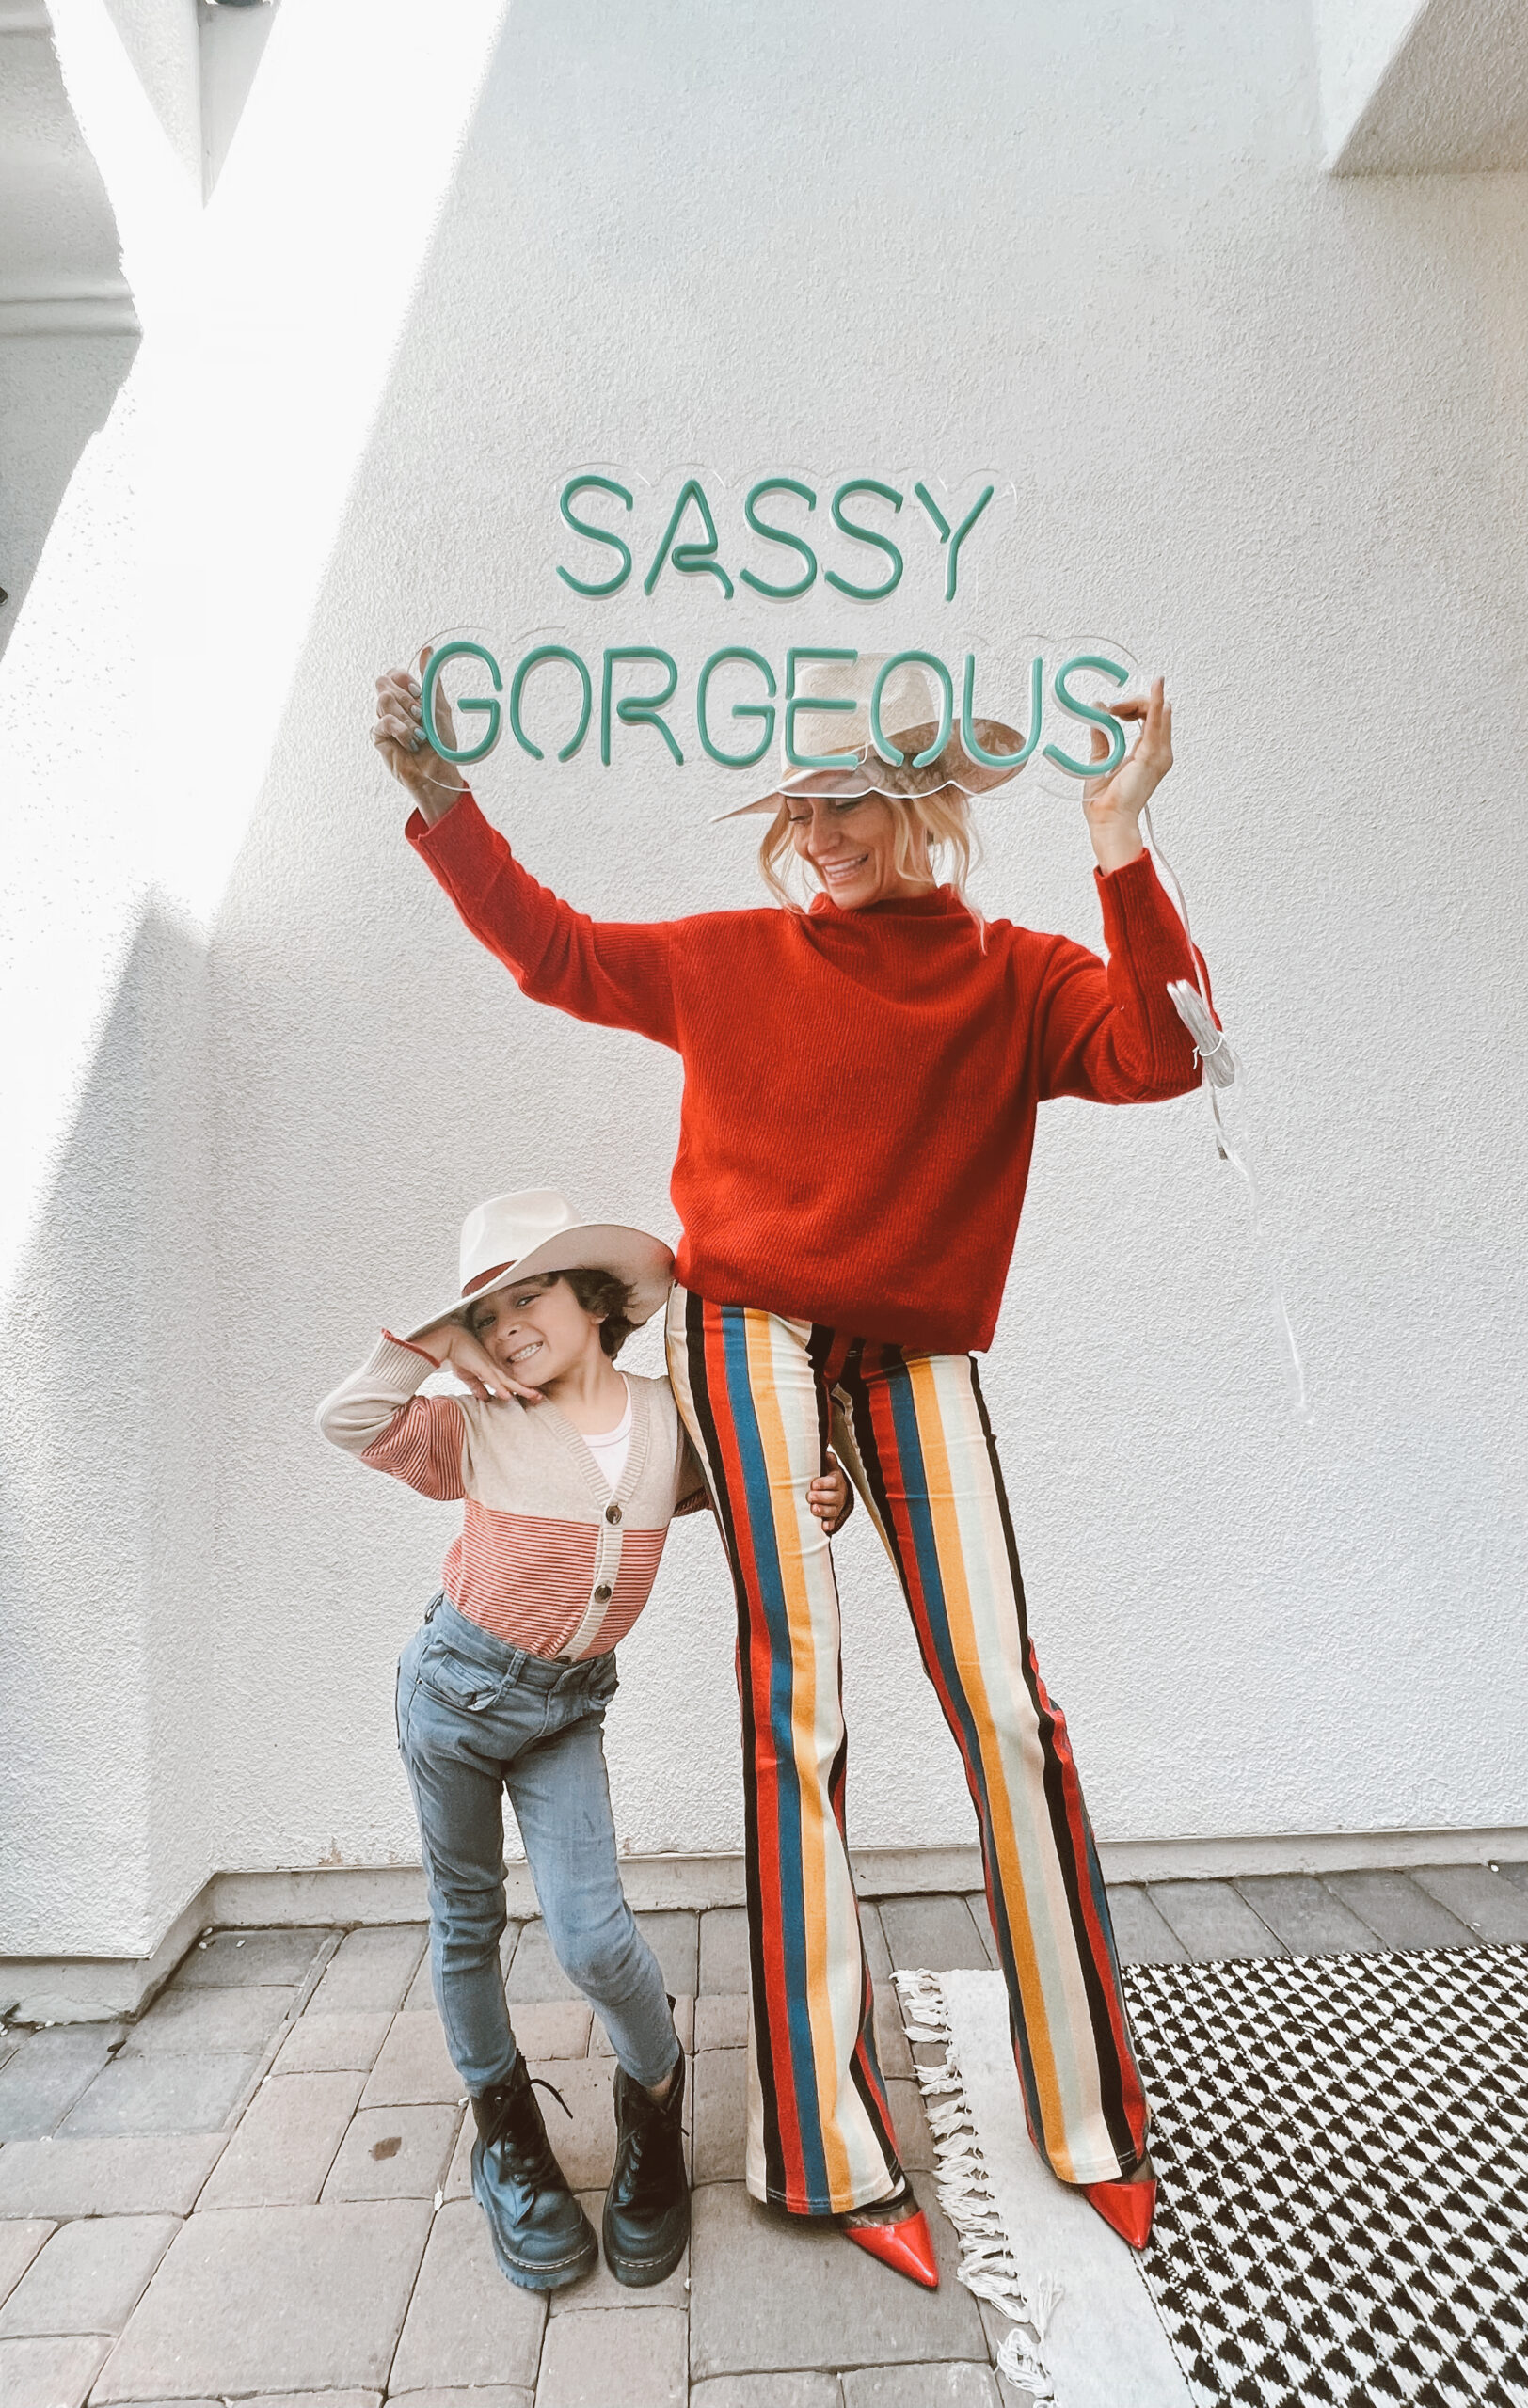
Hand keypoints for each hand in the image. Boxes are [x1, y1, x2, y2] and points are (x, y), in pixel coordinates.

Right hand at [372, 649, 466, 824]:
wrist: (438, 773)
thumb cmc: (441, 744)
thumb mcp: (440, 708)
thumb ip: (431, 680)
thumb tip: (427, 650)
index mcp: (407, 697)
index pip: (394, 674)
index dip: (405, 680)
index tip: (420, 694)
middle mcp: (393, 706)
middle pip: (383, 682)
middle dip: (405, 697)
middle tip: (419, 714)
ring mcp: (383, 720)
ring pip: (383, 700)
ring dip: (406, 718)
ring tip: (420, 735)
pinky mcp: (378, 736)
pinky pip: (382, 722)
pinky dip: (401, 732)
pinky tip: (412, 743)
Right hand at [411, 1316, 543, 1404]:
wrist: (450, 1339)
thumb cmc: (459, 1354)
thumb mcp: (468, 1375)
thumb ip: (477, 1386)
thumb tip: (485, 1398)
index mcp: (493, 1369)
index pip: (510, 1382)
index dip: (521, 1389)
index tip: (532, 1396)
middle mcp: (494, 1367)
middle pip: (514, 1381)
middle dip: (528, 1390)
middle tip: (540, 1397)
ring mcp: (489, 1366)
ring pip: (509, 1381)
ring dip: (522, 1389)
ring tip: (535, 1396)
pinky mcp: (481, 1366)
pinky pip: (493, 1379)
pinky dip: (501, 1387)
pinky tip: (508, 1395)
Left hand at [808, 1454, 853, 1534]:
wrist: (837, 1491)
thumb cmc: (828, 1479)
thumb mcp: (830, 1468)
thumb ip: (829, 1462)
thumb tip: (827, 1454)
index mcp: (837, 1481)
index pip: (833, 1482)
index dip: (823, 1484)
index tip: (813, 1484)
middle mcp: (839, 1495)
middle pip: (833, 1497)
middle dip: (821, 1497)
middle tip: (810, 1496)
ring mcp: (837, 1507)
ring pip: (833, 1510)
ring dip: (823, 1510)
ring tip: (814, 1509)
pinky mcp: (834, 1517)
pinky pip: (833, 1522)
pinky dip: (829, 1524)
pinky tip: (824, 1527)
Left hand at [1081, 676, 1172, 872]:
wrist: (1108, 819)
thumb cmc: (1106, 800)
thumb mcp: (1101, 758)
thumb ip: (1102, 736)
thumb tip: (1097, 711)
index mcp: (1147, 754)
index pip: (1148, 718)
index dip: (1131, 707)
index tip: (1111, 709)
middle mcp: (1158, 752)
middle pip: (1153, 712)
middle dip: (1132, 703)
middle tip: (1112, 707)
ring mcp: (1158, 754)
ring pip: (1155, 712)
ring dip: (1135, 702)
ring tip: (1116, 707)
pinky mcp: (1152, 754)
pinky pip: (1156, 720)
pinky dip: (1156, 701)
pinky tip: (1156, 685)